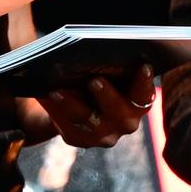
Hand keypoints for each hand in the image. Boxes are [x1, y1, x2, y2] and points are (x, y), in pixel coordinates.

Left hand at [41, 65, 155, 148]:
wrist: (77, 100)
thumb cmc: (99, 76)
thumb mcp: (109, 71)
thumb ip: (112, 66)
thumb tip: (98, 52)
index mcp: (139, 103)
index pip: (145, 94)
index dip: (145, 82)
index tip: (143, 66)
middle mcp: (126, 122)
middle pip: (118, 111)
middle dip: (106, 96)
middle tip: (94, 80)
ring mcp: (103, 134)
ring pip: (88, 120)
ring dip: (72, 104)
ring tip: (56, 90)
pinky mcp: (80, 139)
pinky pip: (67, 126)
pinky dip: (56, 110)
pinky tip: (46, 96)